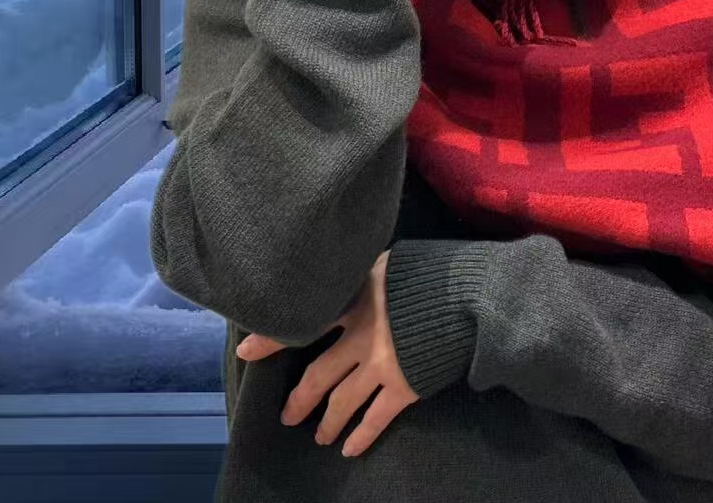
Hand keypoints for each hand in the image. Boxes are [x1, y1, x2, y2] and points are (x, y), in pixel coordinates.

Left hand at [235, 250, 418, 457]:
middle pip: (318, 375)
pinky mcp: (403, 385)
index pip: (302, 323)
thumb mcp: (384, 263)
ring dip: (327, 422)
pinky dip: (361, 436)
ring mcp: (380, 364)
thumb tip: (339, 275)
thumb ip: (358, 277)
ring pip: (342, 402)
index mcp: (352, 301)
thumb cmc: (426, 272)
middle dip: (299, 400)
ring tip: (319, 436)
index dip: (271, 339)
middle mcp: (359, 336)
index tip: (245, 351)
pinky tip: (349, 449)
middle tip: (286, 416)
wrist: (467, 295)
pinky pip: (376, 418)